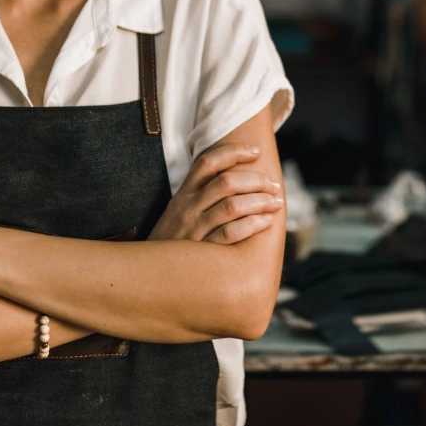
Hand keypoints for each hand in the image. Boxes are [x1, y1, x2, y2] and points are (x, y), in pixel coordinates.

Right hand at [151, 143, 283, 244]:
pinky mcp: (201, 250)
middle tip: (274, 185)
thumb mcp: (178, 214)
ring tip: (276, 203)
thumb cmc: (171, 243)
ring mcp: (194, 229)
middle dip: (256, 181)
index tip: (256, 151)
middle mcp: (187, 208)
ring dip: (260, 201)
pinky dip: (252, 224)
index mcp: (183, 195)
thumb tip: (235, 182)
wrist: (149, 273)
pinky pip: (230, 233)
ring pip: (232, 206)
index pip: (207, 162)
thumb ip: (200, 197)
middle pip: (226, 182)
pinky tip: (266, 222)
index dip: (233, 152)